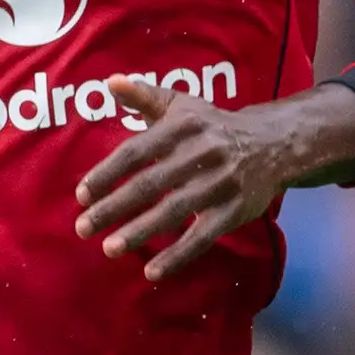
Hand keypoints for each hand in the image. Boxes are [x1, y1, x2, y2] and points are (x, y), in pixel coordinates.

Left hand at [73, 78, 354, 282]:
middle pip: (151, 183)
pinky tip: (152, 272)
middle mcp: (202, 152)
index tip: (81, 195)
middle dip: (114, 207)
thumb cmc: (213, 126)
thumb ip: (144, 96)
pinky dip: (177, 256)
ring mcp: (220, 183)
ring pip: (174, 211)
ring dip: (140, 232)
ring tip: (109, 248)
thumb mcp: (183, 106)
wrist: (274, 144)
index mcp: (184, 126)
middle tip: (82, 228)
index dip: (107, 173)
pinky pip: (202, 237)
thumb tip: (110, 82)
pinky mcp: (235, 210)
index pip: (137, 151)